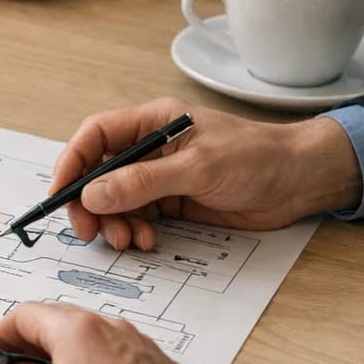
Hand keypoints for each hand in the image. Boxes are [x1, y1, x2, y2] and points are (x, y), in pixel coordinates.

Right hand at [53, 98, 362, 250]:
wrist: (302, 181)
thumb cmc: (259, 158)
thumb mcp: (197, 169)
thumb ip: (143, 182)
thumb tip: (94, 193)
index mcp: (153, 122)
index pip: (95, 136)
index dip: (72, 163)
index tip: (61, 193)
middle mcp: (151, 147)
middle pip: (98, 173)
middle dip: (90, 203)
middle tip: (91, 231)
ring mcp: (161, 175)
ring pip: (116, 200)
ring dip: (115, 223)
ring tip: (128, 241)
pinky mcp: (173, 201)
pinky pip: (138, 216)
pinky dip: (136, 231)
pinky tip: (148, 240)